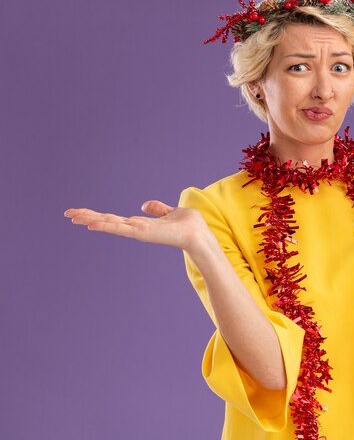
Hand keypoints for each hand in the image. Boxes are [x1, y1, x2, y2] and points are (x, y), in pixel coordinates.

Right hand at [64, 201, 210, 252]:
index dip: (98, 216)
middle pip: (107, 221)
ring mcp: (138, 232)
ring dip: (91, 220)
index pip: (115, 219)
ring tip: (74, 217)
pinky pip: (121, 228)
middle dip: (88, 217)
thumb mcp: (170, 211)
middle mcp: (137, 229)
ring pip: (110, 224)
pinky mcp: (143, 233)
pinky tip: (92, 225)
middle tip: (68, 214)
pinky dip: (106, 227)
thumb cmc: (189, 225)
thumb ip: (158, 209)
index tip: (81, 213)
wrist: (199, 234)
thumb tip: (145, 204)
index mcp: (141, 224)